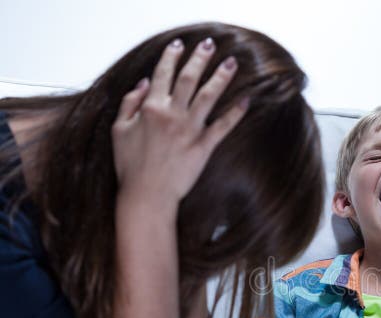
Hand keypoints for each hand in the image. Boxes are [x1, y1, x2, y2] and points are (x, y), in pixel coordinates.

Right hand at [111, 37, 248, 212]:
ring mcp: (189, 130)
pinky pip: (223, 126)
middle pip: (188, 79)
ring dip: (221, 77)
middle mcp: (171, 115)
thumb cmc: (130, 165)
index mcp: (150, 108)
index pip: (163, 75)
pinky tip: (246, 100)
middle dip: (200, 58)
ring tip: (231, 63)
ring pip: (208, 96)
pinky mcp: (203, 147)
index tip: (179, 45)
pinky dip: (235, 112)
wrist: (146, 194)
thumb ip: (130, 102)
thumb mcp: (120, 129)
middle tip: (210, 44)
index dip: (171, 57)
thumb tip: (144, 81)